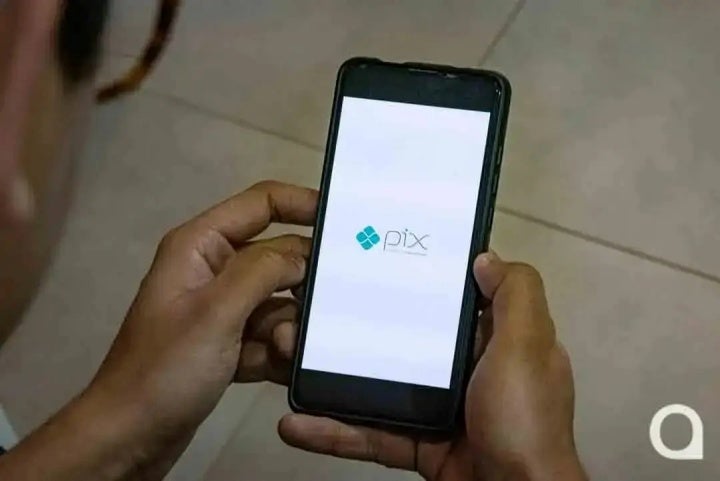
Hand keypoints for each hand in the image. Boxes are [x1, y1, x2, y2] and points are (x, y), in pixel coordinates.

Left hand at [0, 181, 317, 480]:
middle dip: (300, 285)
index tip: (345, 220)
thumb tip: (305, 251)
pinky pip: (269, 335)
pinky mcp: (230, 343)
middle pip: (277, 258)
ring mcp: (222, 309)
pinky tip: (279, 368)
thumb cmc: (166, 368)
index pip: (260, 204)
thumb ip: (264, 271)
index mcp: (201, 246)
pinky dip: (276, 352)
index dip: (302, 203)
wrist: (130, 437)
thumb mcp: (216, 312)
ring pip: (278, 302)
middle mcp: (213, 270)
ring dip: (287, 327)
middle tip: (326, 308)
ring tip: (282, 351)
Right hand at [279, 253, 586, 480]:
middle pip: (400, 340)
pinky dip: (334, 431)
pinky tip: (297, 424)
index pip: (448, 301)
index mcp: (491, 340)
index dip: (411, 280)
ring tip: (287, 358)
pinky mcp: (416, 446)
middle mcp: (464, 370)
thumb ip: (514, 295)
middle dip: (353, 328)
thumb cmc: (524, 417)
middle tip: (308, 313)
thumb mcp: (527, 345)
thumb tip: (483, 257)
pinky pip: (370, 433)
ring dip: (330, 378)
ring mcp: (437, 410)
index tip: (368, 261)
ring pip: (376, 386)